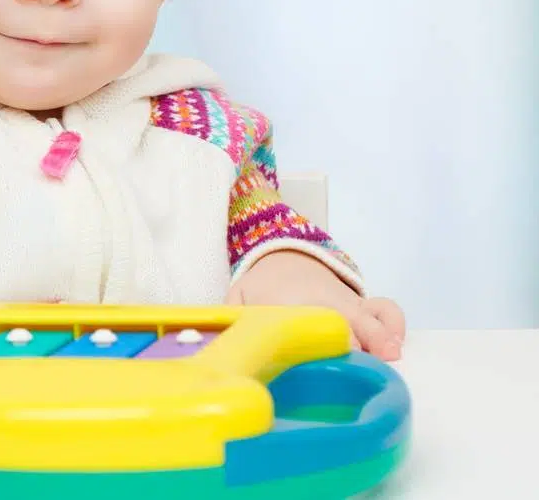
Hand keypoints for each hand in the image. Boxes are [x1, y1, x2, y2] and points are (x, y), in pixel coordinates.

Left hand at [226, 250, 405, 360]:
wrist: (284, 254)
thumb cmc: (261, 286)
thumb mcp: (239, 297)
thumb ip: (232, 318)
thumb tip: (222, 344)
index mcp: (293, 302)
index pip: (309, 319)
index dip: (323, 335)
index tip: (336, 351)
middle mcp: (326, 303)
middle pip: (350, 319)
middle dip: (363, 339)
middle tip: (372, 362)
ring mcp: (347, 305)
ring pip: (375, 314)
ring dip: (384, 335)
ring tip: (389, 357)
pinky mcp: (362, 309)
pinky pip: (386, 310)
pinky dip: (394, 325)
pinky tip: (393, 347)